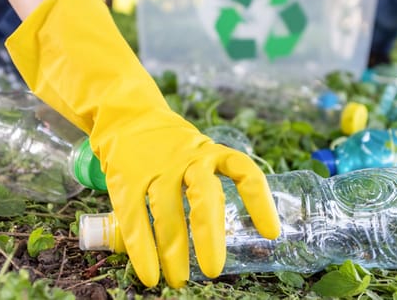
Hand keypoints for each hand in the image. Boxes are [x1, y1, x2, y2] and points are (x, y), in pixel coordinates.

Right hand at [5, 0, 279, 287]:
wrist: (125, 115)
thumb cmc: (169, 147)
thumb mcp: (197, 154)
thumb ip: (208, 188)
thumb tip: (222, 242)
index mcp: (210, 152)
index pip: (243, 171)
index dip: (259, 201)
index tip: (271, 232)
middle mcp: (186, 158)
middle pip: (204, 195)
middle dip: (209, 234)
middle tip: (215, 270)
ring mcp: (155, 167)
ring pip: (167, 211)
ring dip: (173, 250)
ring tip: (179, 280)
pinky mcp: (126, 179)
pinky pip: (135, 218)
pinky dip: (142, 250)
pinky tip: (149, 275)